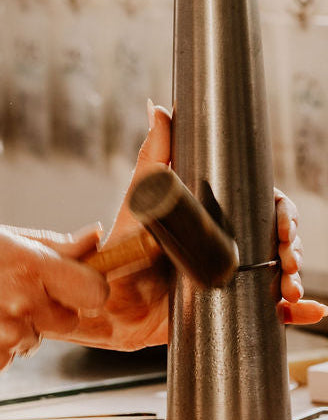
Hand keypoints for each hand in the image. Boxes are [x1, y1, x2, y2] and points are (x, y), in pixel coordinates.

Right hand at [0, 224, 108, 375]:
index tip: (74, 285)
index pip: (93, 290)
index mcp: (27, 264)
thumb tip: (94, 238)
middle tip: (9, 290)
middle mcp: (22, 302)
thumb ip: (50, 244)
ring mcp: (7, 337)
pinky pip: (11, 357)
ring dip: (19, 326)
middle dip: (48, 306)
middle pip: (68, 317)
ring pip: (37, 338)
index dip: (87, 288)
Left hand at [61, 102, 327, 349]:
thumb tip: (158, 108)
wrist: (114, 302)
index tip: (284, 221)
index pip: (259, 206)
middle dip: (291, 245)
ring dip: (295, 278)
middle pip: (275, 238)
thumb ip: (152, 156)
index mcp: (212, 218)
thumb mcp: (141, 199)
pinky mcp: (232, 310)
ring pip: (279, 273)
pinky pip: (273, 310)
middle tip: (286, 255)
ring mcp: (231, 278)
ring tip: (289, 287)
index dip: (279, 211)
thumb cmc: (124, 248)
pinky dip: (298, 311)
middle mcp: (226, 246)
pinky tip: (305, 311)